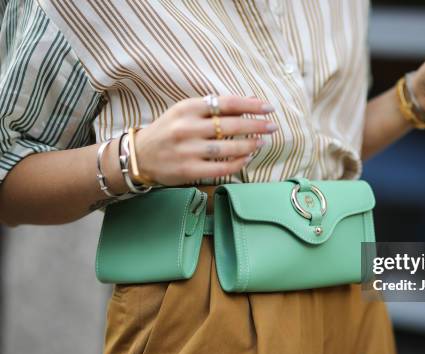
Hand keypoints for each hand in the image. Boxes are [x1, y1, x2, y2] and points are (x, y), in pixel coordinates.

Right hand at [135, 96, 276, 185]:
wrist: (140, 156)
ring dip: (250, 145)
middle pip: (230, 125)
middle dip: (256, 126)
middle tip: (272, 126)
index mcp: (187, 108)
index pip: (226, 103)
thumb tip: (251, 100)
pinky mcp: (188, 170)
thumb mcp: (187, 112)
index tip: (268, 108)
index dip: (251, 105)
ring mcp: (187, 150)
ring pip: (227, 148)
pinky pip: (221, 167)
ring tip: (262, 142)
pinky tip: (247, 158)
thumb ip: (216, 107)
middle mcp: (187, 127)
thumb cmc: (169, 130)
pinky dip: (238, 163)